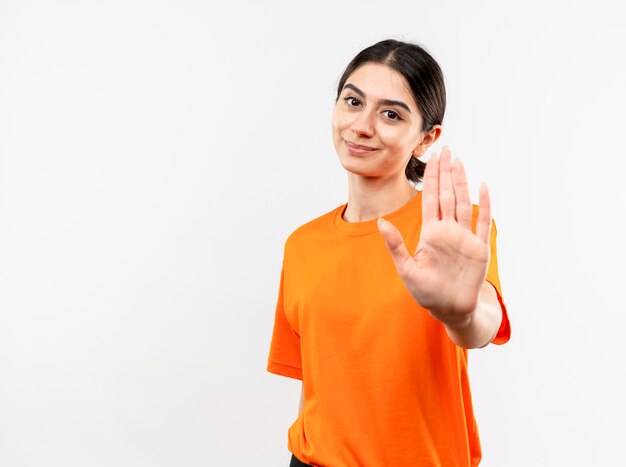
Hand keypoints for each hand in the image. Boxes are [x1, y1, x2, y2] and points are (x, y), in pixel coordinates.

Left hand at [378, 147, 490, 326]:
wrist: (450, 309)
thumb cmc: (427, 292)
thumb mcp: (407, 269)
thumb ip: (395, 245)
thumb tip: (380, 221)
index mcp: (430, 233)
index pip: (430, 199)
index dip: (430, 179)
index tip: (431, 159)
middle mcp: (448, 230)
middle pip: (446, 195)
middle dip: (446, 173)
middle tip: (446, 150)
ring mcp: (464, 237)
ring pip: (462, 203)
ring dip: (461, 183)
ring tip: (459, 162)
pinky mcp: (479, 248)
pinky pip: (482, 223)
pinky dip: (483, 205)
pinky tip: (482, 187)